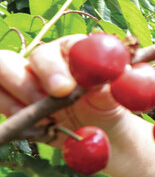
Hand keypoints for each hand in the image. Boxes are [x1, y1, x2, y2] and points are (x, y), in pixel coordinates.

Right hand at [0, 36, 125, 145]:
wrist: (98, 130)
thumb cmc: (107, 106)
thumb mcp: (116, 98)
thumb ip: (114, 85)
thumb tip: (120, 72)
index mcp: (74, 50)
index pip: (62, 47)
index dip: (57, 66)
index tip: (65, 89)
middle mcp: (46, 59)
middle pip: (26, 56)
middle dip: (30, 80)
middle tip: (47, 102)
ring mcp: (25, 76)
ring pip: (1, 70)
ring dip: (16, 95)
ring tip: (45, 119)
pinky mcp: (11, 96)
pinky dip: (9, 109)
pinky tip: (35, 126)